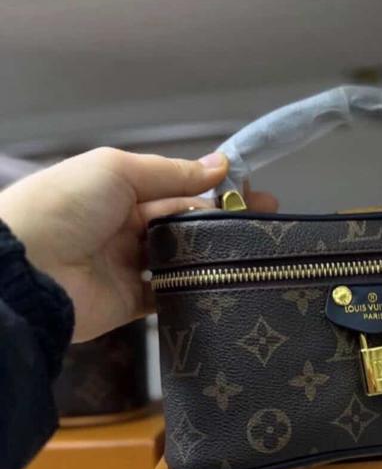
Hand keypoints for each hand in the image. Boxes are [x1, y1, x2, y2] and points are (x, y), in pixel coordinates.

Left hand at [0, 147, 277, 341]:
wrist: (25, 271)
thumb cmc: (66, 206)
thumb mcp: (117, 171)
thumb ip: (172, 173)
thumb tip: (221, 164)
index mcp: (119, 192)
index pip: (177, 189)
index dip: (214, 189)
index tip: (252, 191)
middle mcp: (127, 228)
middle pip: (185, 223)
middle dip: (225, 220)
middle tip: (268, 221)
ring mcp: (131, 266)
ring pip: (183, 259)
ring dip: (216, 253)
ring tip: (258, 249)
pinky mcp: (133, 303)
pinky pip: (171, 295)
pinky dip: (196, 289)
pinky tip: (228, 281)